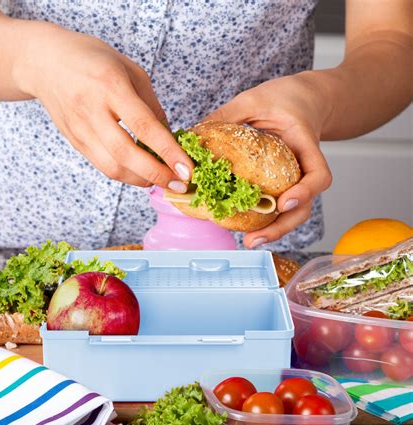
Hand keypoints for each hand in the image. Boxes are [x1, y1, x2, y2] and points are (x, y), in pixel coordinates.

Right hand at [14, 24, 192, 189]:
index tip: (187, 169)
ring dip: (141, 180)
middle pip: (126, 155)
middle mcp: (92, 110)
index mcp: (110, 86)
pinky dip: (126, 175)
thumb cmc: (92, 59)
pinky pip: (102, 166)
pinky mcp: (75, 142)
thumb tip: (169, 138)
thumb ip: (151, 105)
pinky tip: (141, 174)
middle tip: (180, 183)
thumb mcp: (130, 70)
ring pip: (112, 167)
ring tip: (162, 180)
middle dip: (157, 175)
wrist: (44, 62)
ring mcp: (80, 129)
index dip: (168, 152)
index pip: (144, 126)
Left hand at [204, 73, 331, 246]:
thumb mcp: (254, 99)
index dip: (305, 192)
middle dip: (281, 227)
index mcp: (305, 145)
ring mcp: (295, 179)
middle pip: (304, 206)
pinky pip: (278, 205)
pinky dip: (264, 217)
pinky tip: (244, 224)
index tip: (284, 202)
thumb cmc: (285, 97)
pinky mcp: (284, 184)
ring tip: (249, 241)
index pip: (318, 175)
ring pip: (292, 212)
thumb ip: (228, 115)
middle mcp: (304, 168)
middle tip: (253, 239)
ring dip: (272, 230)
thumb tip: (192, 135)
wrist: (305, 100)